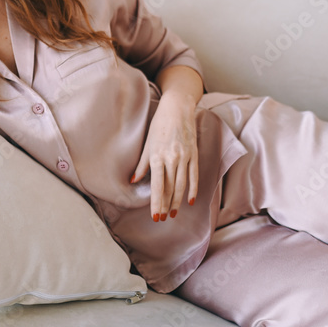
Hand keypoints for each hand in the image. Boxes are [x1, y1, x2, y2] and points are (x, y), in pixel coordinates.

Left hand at [131, 93, 198, 221]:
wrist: (177, 108)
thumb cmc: (159, 124)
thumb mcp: (147, 143)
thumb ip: (142, 164)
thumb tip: (133, 181)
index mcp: (157, 156)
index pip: (158, 186)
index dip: (157, 203)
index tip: (156, 216)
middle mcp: (172, 158)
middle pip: (170, 188)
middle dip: (166, 205)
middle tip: (164, 218)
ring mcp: (185, 156)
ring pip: (182, 185)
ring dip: (178, 201)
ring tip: (174, 212)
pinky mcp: (194, 154)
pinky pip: (194, 175)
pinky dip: (193, 189)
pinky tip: (190, 200)